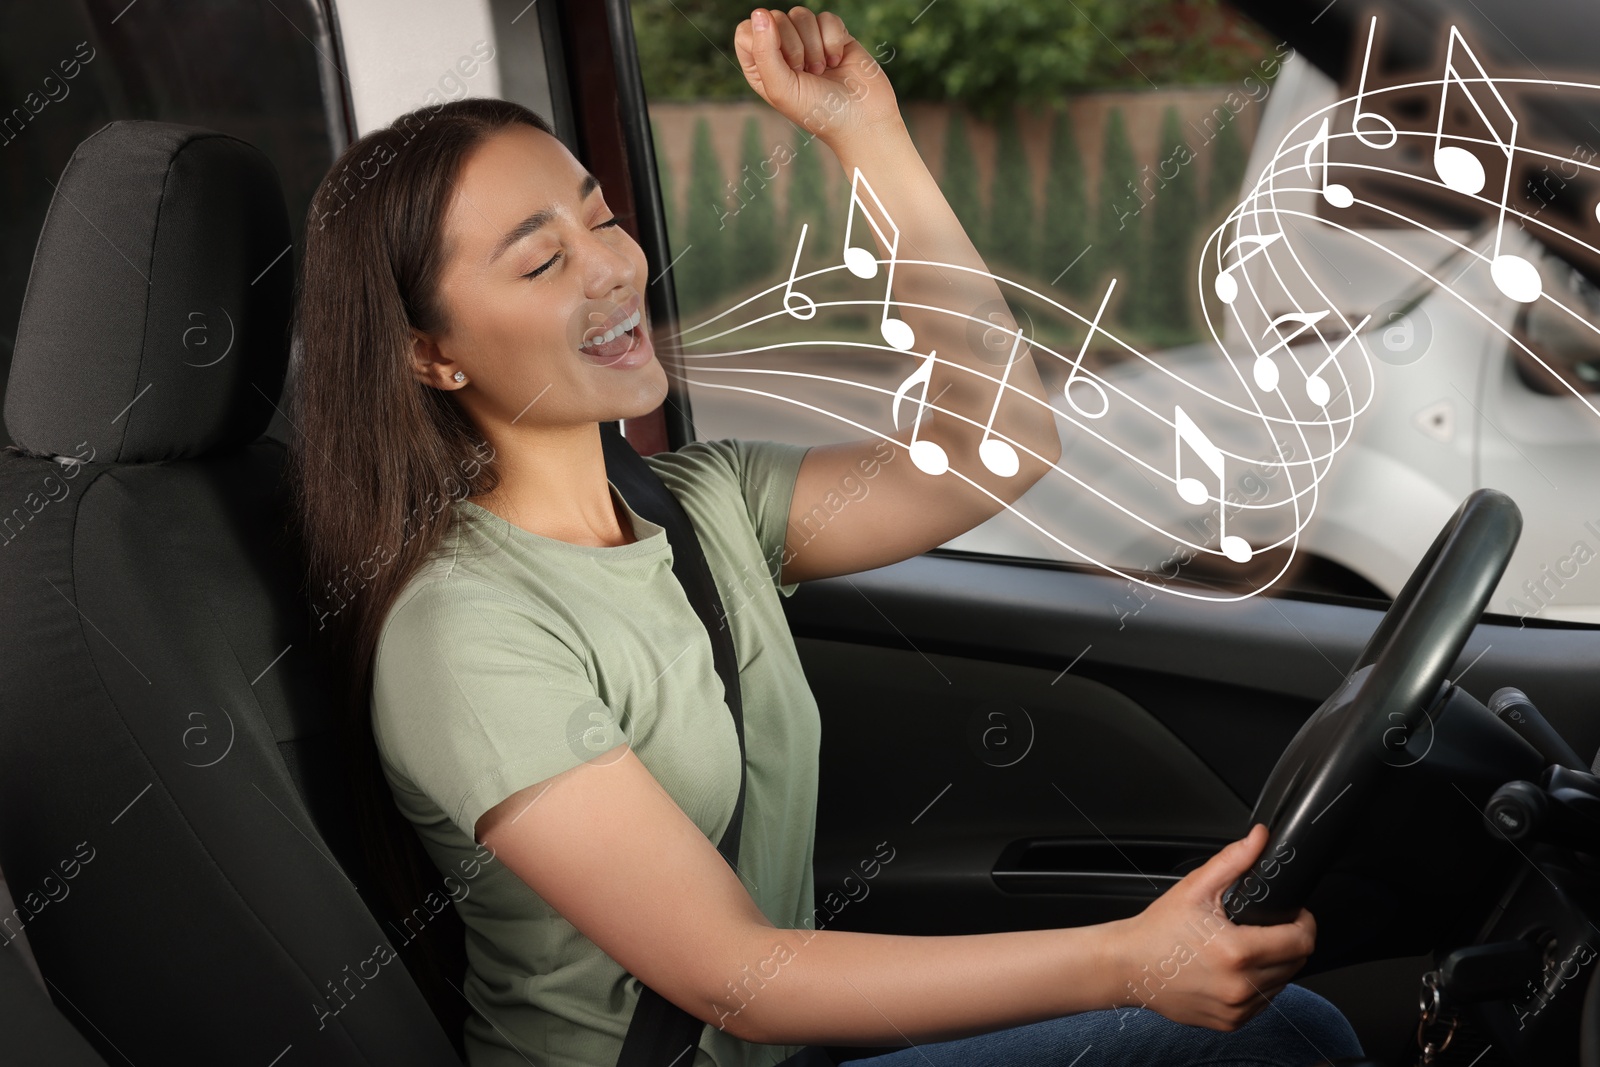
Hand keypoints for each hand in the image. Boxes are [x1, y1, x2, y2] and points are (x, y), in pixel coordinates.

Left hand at [733, 7, 901, 151]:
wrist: (863, 118)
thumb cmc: (818, 112)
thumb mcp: (781, 88)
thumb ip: (764, 51)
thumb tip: (759, 12)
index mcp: (762, 68)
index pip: (747, 31)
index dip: (762, 40)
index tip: (782, 63)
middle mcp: (782, 53)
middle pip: (775, 19)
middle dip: (794, 46)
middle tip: (806, 72)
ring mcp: (809, 42)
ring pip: (801, 15)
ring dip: (814, 45)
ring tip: (822, 70)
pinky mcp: (833, 36)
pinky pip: (827, 18)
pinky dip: (833, 40)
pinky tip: (838, 61)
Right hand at [1108, 824, 1315, 1029]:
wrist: (1128, 966)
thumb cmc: (1158, 930)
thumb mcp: (1195, 888)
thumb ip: (1234, 861)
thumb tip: (1259, 839)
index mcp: (1237, 952)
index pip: (1301, 941)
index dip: (1303, 922)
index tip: (1293, 914)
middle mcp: (1241, 986)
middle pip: (1297, 963)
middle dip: (1289, 941)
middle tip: (1265, 926)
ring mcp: (1237, 1009)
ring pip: (1283, 984)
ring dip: (1275, 964)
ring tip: (1246, 946)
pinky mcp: (1231, 1023)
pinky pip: (1263, 1002)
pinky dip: (1257, 984)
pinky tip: (1234, 969)